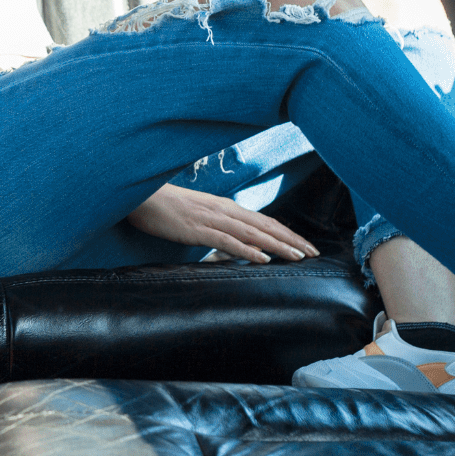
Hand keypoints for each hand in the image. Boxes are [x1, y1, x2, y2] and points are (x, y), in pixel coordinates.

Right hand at [126, 183, 319, 263]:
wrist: (140, 196)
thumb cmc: (165, 206)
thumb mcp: (196, 214)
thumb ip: (216, 223)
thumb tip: (233, 238)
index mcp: (224, 206)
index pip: (263, 220)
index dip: (286, 232)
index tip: (305, 245)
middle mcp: (223, 210)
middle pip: (265, 225)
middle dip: (291, 240)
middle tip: (314, 253)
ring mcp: (211, 219)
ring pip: (252, 233)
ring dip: (277, 245)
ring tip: (298, 257)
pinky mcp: (197, 230)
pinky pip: (227, 241)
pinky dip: (247, 250)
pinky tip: (262, 259)